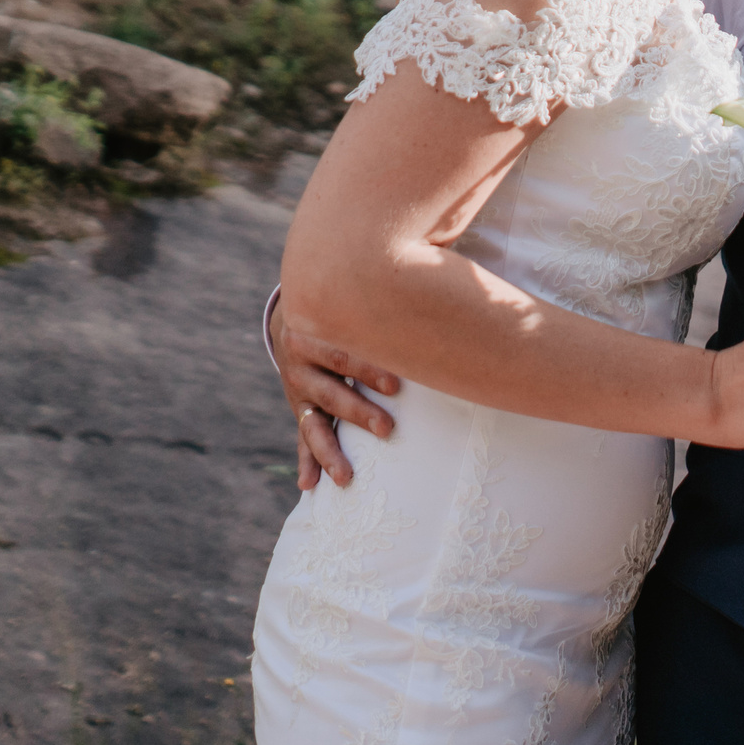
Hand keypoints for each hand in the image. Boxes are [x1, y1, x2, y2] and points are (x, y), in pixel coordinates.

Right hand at [272, 297, 401, 489]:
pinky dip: (308, 462)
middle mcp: (302, 363)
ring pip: (313, 423)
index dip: (368, 369)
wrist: (300, 313)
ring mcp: (299, 391)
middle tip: (388, 429)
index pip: (342, 352)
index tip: (397, 386)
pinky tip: (310, 486)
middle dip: (358, 412)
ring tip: (346, 477)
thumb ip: (390, 291)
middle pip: (330, 391)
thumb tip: (443, 258)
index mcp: (314, 331)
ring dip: (330, 451)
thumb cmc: (346, 303)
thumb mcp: (354, 295)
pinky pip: (303, 439)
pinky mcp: (302, 410)